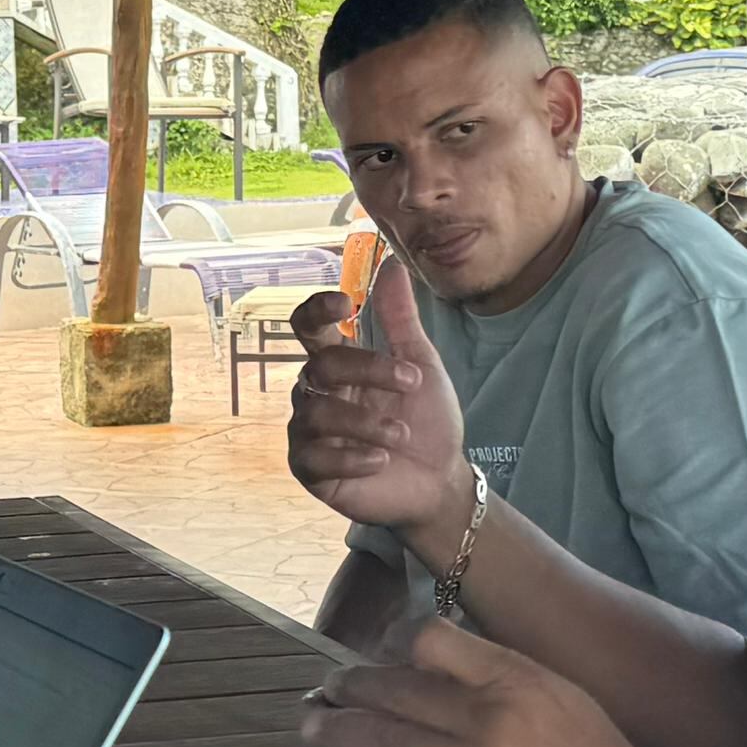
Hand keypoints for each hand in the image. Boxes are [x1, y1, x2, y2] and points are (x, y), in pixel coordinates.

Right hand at [286, 264, 471, 548]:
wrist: (439, 481)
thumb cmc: (427, 422)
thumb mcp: (421, 366)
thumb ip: (401, 320)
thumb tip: (391, 264)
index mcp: (339, 365)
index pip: (307, 327)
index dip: (317, 310)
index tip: (346, 303)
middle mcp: (316, 394)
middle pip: (319, 366)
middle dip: (369, 371)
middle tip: (412, 383)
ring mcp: (308, 433)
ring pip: (316, 412)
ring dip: (365, 421)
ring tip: (400, 434)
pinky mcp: (310, 471)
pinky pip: (313, 457)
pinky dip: (351, 456)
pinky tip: (380, 460)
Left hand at [301, 616, 662, 746]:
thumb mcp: (563, 698)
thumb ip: (505, 679)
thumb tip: (446, 667)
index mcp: (516, 682)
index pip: (436, 642)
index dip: (398, 642)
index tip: (381, 649)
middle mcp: (488, 722)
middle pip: (398, 693)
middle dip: (352, 689)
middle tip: (324, 688)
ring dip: (341, 736)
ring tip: (312, 728)